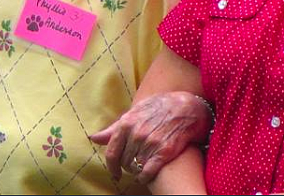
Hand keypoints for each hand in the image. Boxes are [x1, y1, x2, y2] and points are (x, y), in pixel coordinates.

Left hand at [90, 92, 212, 183]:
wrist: (188, 107)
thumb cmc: (161, 107)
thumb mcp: (137, 111)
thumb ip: (115, 127)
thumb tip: (94, 138)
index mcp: (127, 122)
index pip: (112, 152)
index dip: (111, 166)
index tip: (115, 173)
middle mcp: (137, 133)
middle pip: (124, 162)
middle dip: (127, 166)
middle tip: (135, 165)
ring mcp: (150, 143)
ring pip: (135, 167)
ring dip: (137, 170)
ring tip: (143, 165)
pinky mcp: (164, 151)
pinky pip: (148, 172)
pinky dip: (146, 176)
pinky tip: (149, 173)